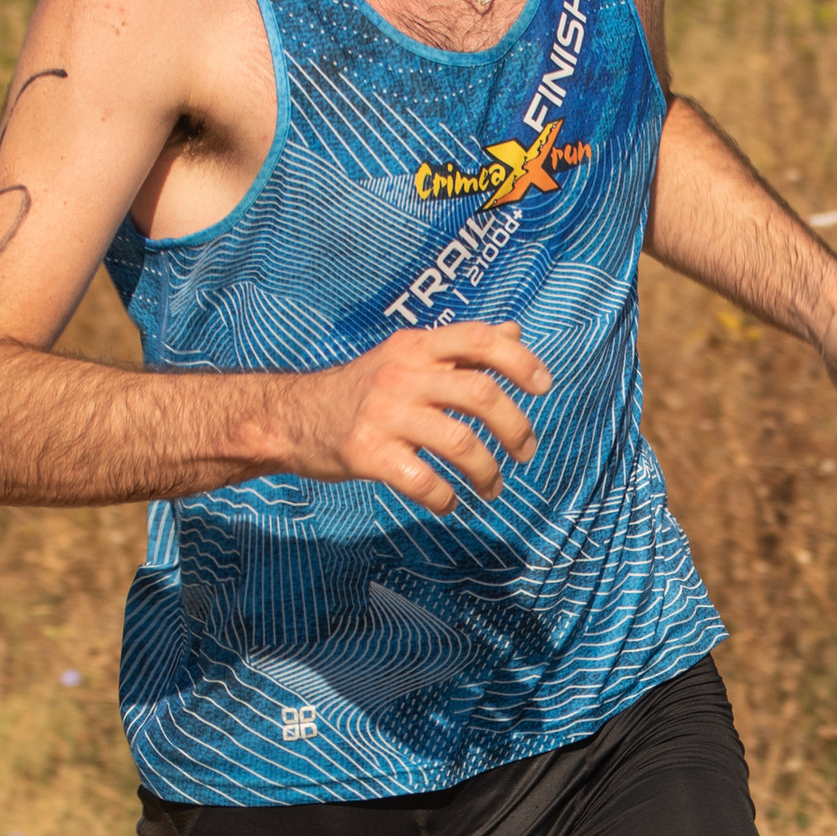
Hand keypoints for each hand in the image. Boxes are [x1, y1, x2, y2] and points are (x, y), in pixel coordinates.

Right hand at [279, 323, 550, 515]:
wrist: (292, 417)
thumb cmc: (361, 389)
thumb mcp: (407, 355)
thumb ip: (460, 348)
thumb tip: (513, 333)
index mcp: (417, 346)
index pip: (478, 340)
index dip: (519, 361)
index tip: (544, 386)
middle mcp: (402, 374)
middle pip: (480, 394)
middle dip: (515, 428)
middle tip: (525, 452)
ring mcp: (384, 414)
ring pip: (459, 442)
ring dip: (487, 472)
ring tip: (492, 488)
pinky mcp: (367, 454)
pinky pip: (422, 481)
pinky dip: (445, 498)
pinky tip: (449, 502)